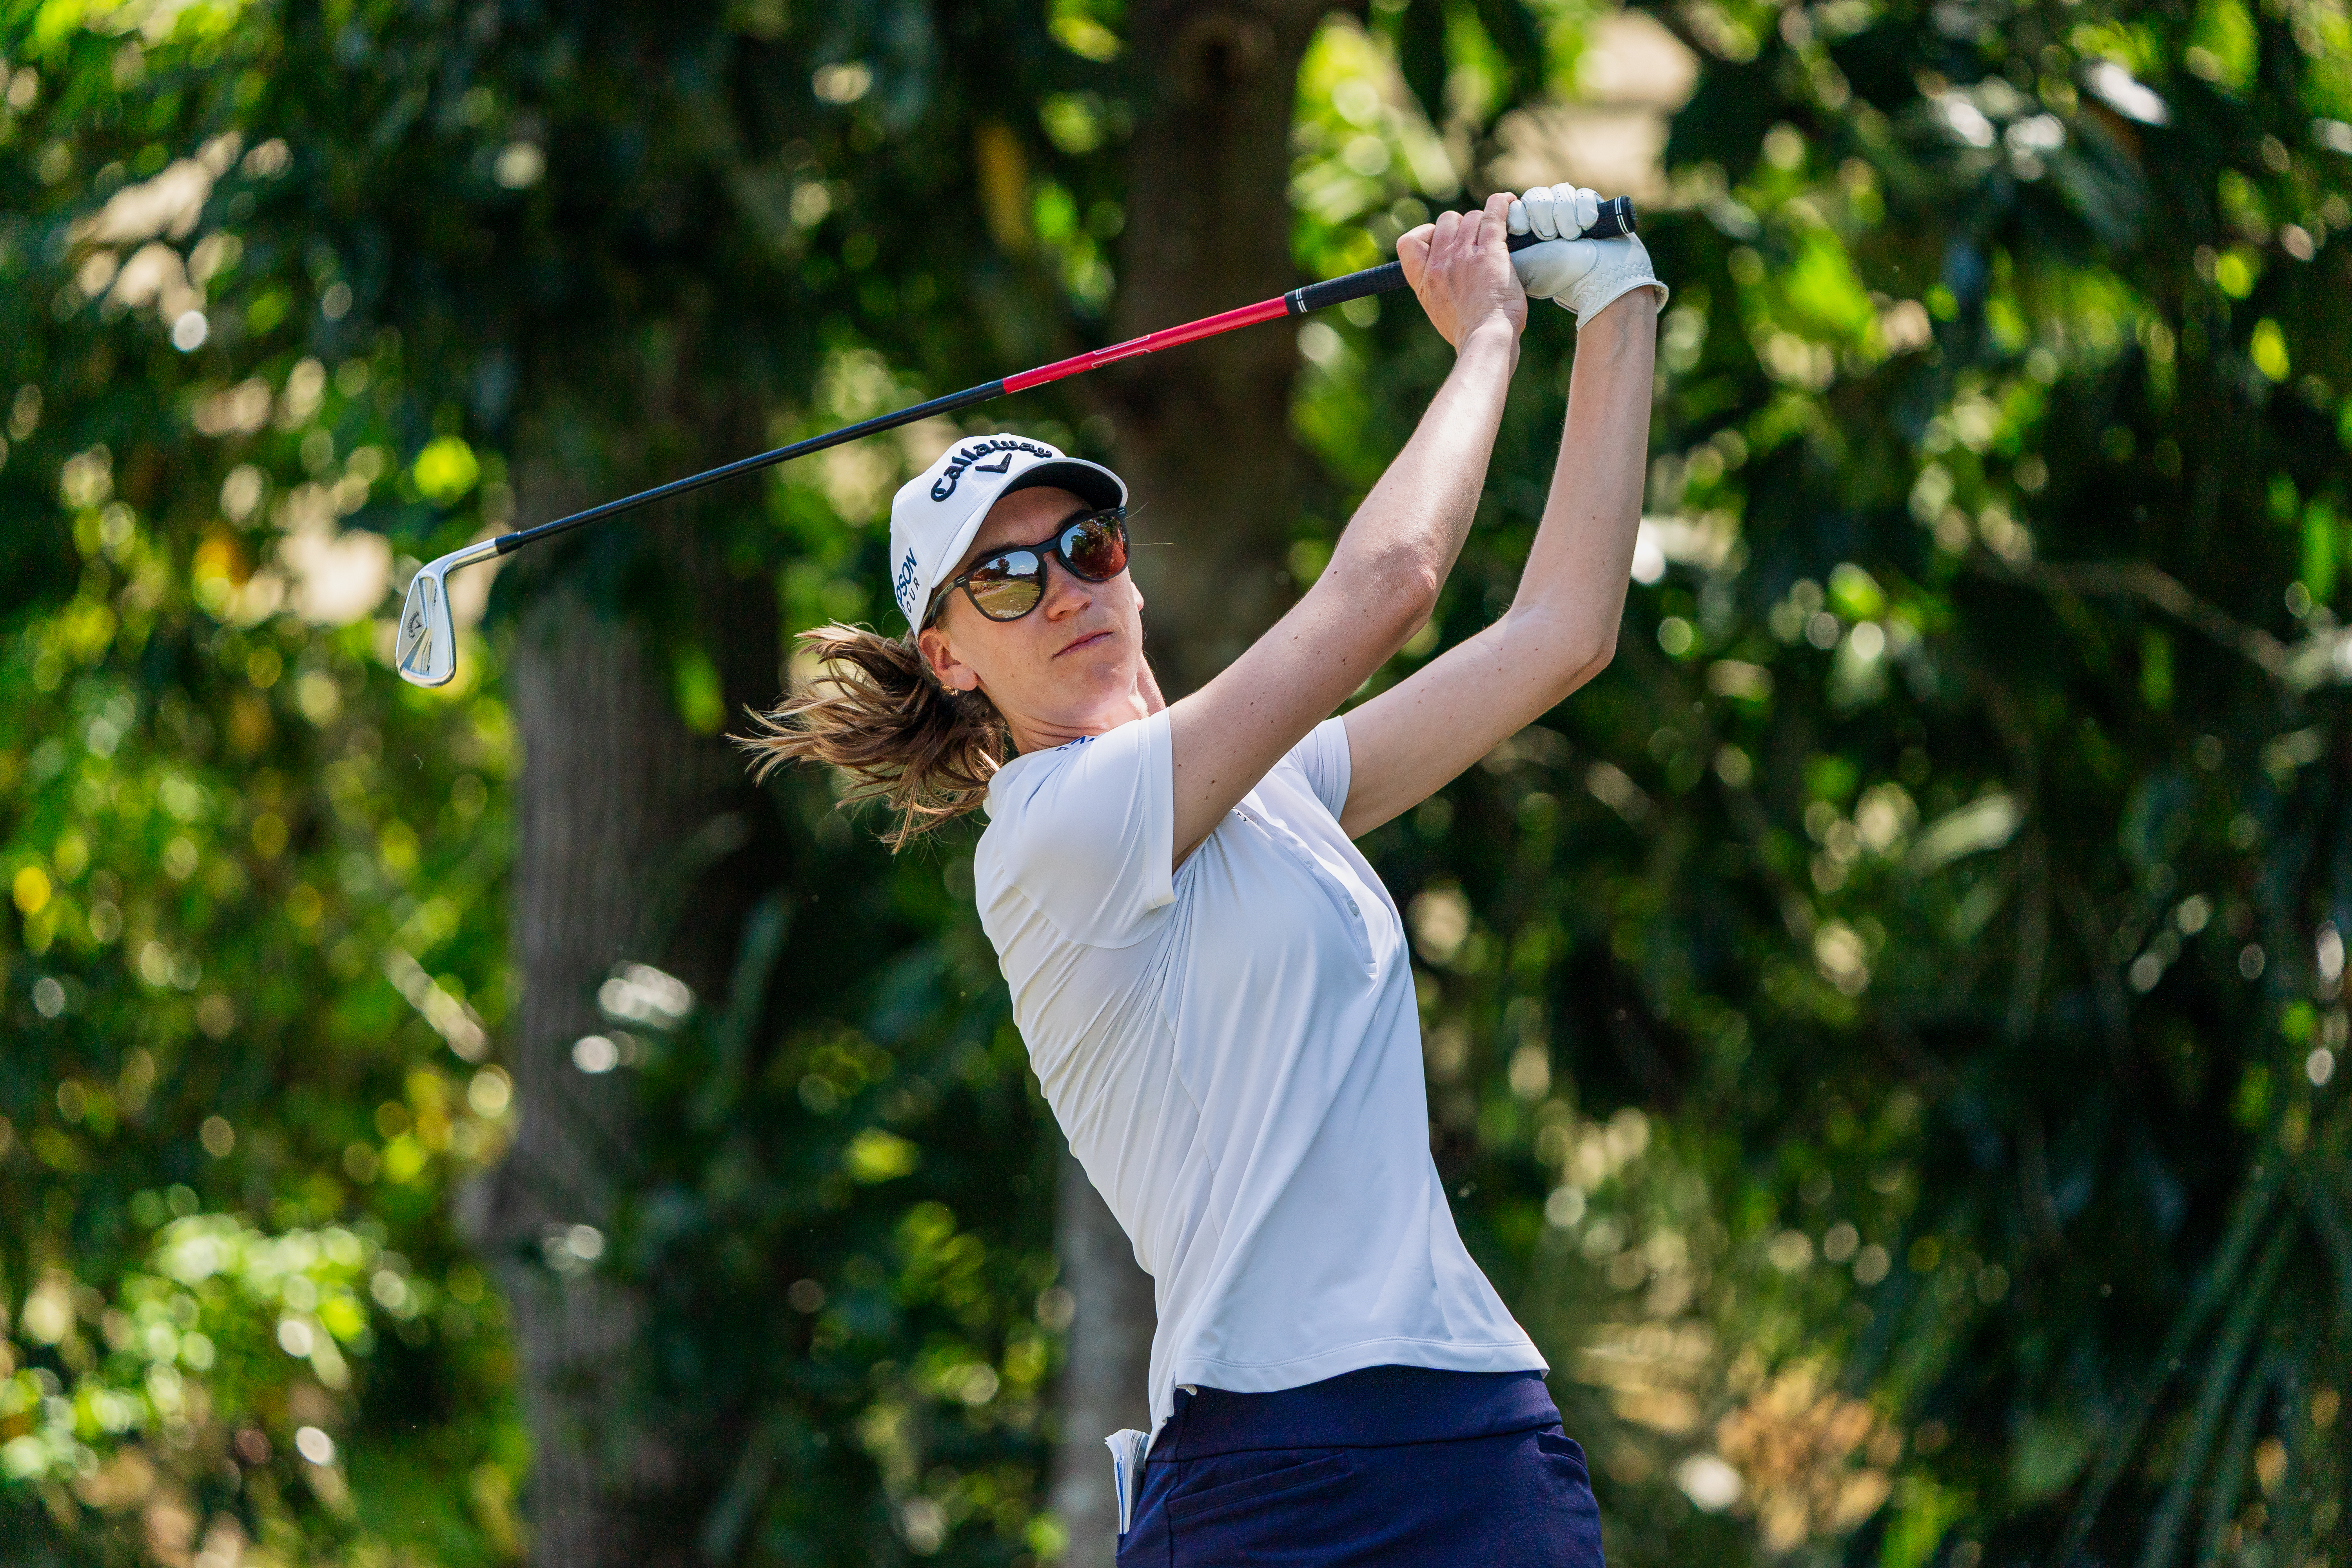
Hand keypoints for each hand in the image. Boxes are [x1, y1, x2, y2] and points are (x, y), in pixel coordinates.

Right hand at [1397, 191, 1527, 349]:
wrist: (1486, 338)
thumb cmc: (1469, 332)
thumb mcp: (1437, 311)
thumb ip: (1436, 288)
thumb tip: (1446, 277)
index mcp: (1424, 280)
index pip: (1408, 242)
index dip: (1426, 235)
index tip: (1441, 242)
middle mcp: (1440, 263)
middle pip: (1446, 222)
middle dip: (1462, 227)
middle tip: (1478, 242)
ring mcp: (1464, 255)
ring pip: (1471, 218)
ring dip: (1484, 222)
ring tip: (1498, 233)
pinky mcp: (1490, 252)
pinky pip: (1493, 215)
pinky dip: (1501, 204)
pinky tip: (1508, 202)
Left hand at [1505, 183, 1668, 326]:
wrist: (1592, 283)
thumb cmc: (1554, 277)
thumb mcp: (1519, 265)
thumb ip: (1500, 247)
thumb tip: (1486, 231)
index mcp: (1528, 227)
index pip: (1516, 205)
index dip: (1518, 213)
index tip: (1521, 231)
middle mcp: (1548, 216)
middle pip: (1536, 195)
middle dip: (1540, 214)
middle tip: (1547, 236)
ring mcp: (1570, 210)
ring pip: (1559, 192)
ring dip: (1562, 214)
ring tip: (1568, 235)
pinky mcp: (1592, 207)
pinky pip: (1584, 195)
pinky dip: (1583, 209)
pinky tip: (1584, 226)